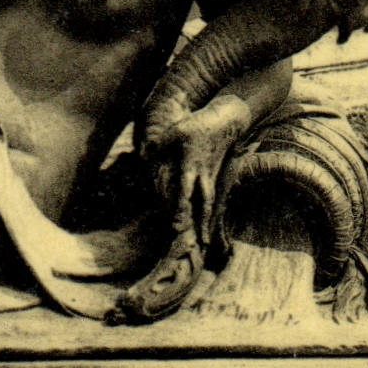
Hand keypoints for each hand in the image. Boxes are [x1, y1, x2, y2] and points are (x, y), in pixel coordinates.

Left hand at [147, 95, 251, 246]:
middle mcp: (203, 176)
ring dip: (208, 224)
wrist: (225, 124)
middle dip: (200, 224)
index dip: (179, 207)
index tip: (176, 224)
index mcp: (191, 166)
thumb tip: (142, 154)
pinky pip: (213, 199)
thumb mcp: (174, 132)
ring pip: (210, 204)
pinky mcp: (216, 178)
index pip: (184, 190)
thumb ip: (158, 144)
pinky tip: (209, 228)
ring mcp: (211, 178)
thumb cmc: (196, 127)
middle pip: (203, 203)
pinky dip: (211, 215)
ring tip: (207, 244)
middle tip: (199, 244)